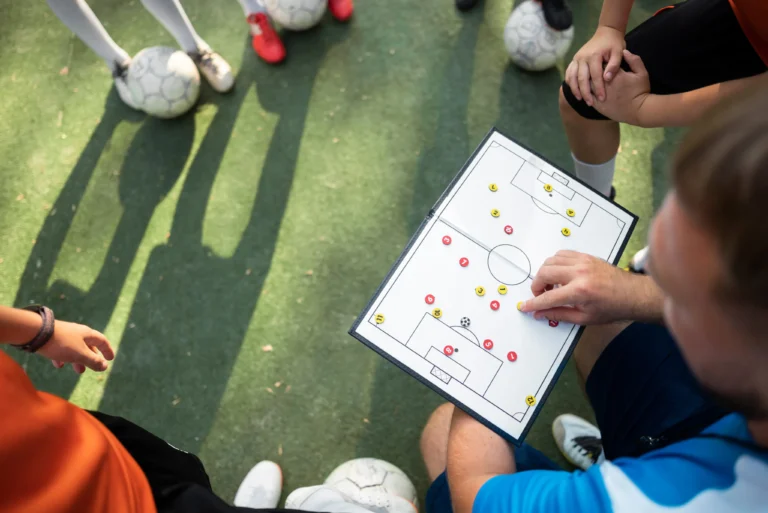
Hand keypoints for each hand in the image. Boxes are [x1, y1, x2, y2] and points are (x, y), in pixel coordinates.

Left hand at [37, 321, 114, 373]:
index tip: (110, 359)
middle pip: (89, 345)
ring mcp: (65, 335)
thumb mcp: (80, 354)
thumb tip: (105, 366)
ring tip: (79, 370)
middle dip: (92, 358)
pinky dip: (64, 358)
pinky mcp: (53, 339)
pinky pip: (62, 349)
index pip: (102, 341)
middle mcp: (78, 333)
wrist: (36, 333)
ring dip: (79, 360)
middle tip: (94, 367)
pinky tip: (59, 365)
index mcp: (87, 334)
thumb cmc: (62, 343)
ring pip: (76, 349)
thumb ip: (93, 361)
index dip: (107, 350)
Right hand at [519, 250, 654, 324]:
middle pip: (544, 273)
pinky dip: (555, 263)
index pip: (548, 297)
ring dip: (545, 273)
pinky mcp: (586, 256)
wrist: (633, 294)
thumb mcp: (584, 318)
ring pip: (551, 260)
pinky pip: (562, 254)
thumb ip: (558, 315)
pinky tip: (560, 274)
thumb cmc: (612, 308)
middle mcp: (579, 273)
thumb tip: (540, 314)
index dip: (533, 303)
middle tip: (541, 295)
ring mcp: (583, 261)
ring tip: (551, 285)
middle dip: (537, 286)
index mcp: (580, 291)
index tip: (525, 306)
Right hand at [565, 26, 625, 106]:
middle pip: (581, 79)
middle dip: (585, 92)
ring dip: (575, 89)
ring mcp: (576, 58)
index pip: (595, 76)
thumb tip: (607, 78)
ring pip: (572, 77)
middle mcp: (582, 57)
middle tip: (590, 103)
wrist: (606, 33)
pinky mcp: (574, 60)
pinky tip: (575, 91)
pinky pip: (569, 73)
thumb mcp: (619, 52)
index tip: (602, 99)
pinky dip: (570, 83)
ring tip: (580, 99)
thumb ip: (614, 65)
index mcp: (594, 55)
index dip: (598, 88)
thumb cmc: (614, 44)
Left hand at [594, 50, 650, 124]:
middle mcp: (604, 84)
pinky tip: (588, 90)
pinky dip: (586, 93)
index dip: (602, 62)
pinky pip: (588, 97)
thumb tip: (624, 51)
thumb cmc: (641, 91)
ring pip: (588, 85)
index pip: (602, 63)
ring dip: (587, 82)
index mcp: (614, 74)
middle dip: (592, 71)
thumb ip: (634, 60)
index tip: (603, 62)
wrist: (639, 111)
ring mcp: (599, 95)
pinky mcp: (598, 105)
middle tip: (593, 70)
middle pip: (592, 74)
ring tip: (590, 79)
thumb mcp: (642, 73)